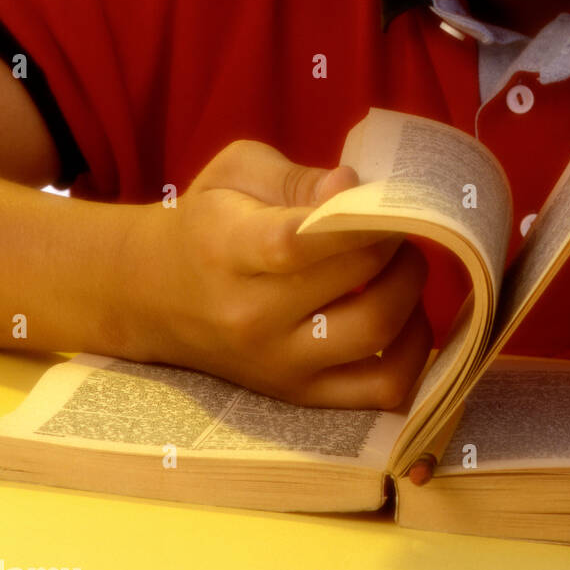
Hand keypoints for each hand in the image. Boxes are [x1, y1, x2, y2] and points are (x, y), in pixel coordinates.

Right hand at [124, 139, 433, 408]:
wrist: (153, 296)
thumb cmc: (206, 221)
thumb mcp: (235, 173)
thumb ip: (297, 176)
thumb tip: (351, 188)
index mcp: (228, 251)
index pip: (298, 243)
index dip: (357, 220)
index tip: (386, 200)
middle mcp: (251, 317)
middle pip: (356, 282)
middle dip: (396, 241)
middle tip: (396, 221)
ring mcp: (279, 365)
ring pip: (378, 333)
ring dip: (411, 289)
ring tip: (400, 262)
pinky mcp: (302, 396)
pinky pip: (384, 388)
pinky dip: (416, 351)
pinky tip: (406, 315)